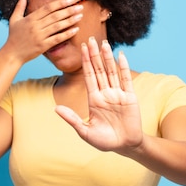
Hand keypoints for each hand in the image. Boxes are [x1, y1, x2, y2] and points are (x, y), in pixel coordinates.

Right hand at [3, 0, 83, 63]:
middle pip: (55, 16)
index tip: (71, 0)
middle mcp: (35, 26)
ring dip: (70, 20)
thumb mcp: (14, 19)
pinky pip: (57, 39)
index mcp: (30, 18)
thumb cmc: (14, 36)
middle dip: (69, 10)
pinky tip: (75, 30)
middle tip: (80, 6)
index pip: (48, 8)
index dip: (60, 3)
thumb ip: (20, 5)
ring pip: (57, 26)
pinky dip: (67, 34)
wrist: (12, 54)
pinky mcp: (43, 46)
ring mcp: (39, 36)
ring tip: (80, 16)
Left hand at [55, 37, 143, 152]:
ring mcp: (118, 94)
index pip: (88, 76)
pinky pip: (126, 80)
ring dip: (107, 58)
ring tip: (104, 43)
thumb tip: (56, 108)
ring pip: (111, 72)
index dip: (85, 62)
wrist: (125, 146)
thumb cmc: (105, 141)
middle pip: (99, 70)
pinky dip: (123, 67)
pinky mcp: (130, 97)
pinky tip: (120, 55)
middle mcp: (105, 93)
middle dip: (94, 55)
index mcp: (94, 100)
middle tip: (90, 39)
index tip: (81, 48)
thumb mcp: (85, 131)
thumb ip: (72, 119)